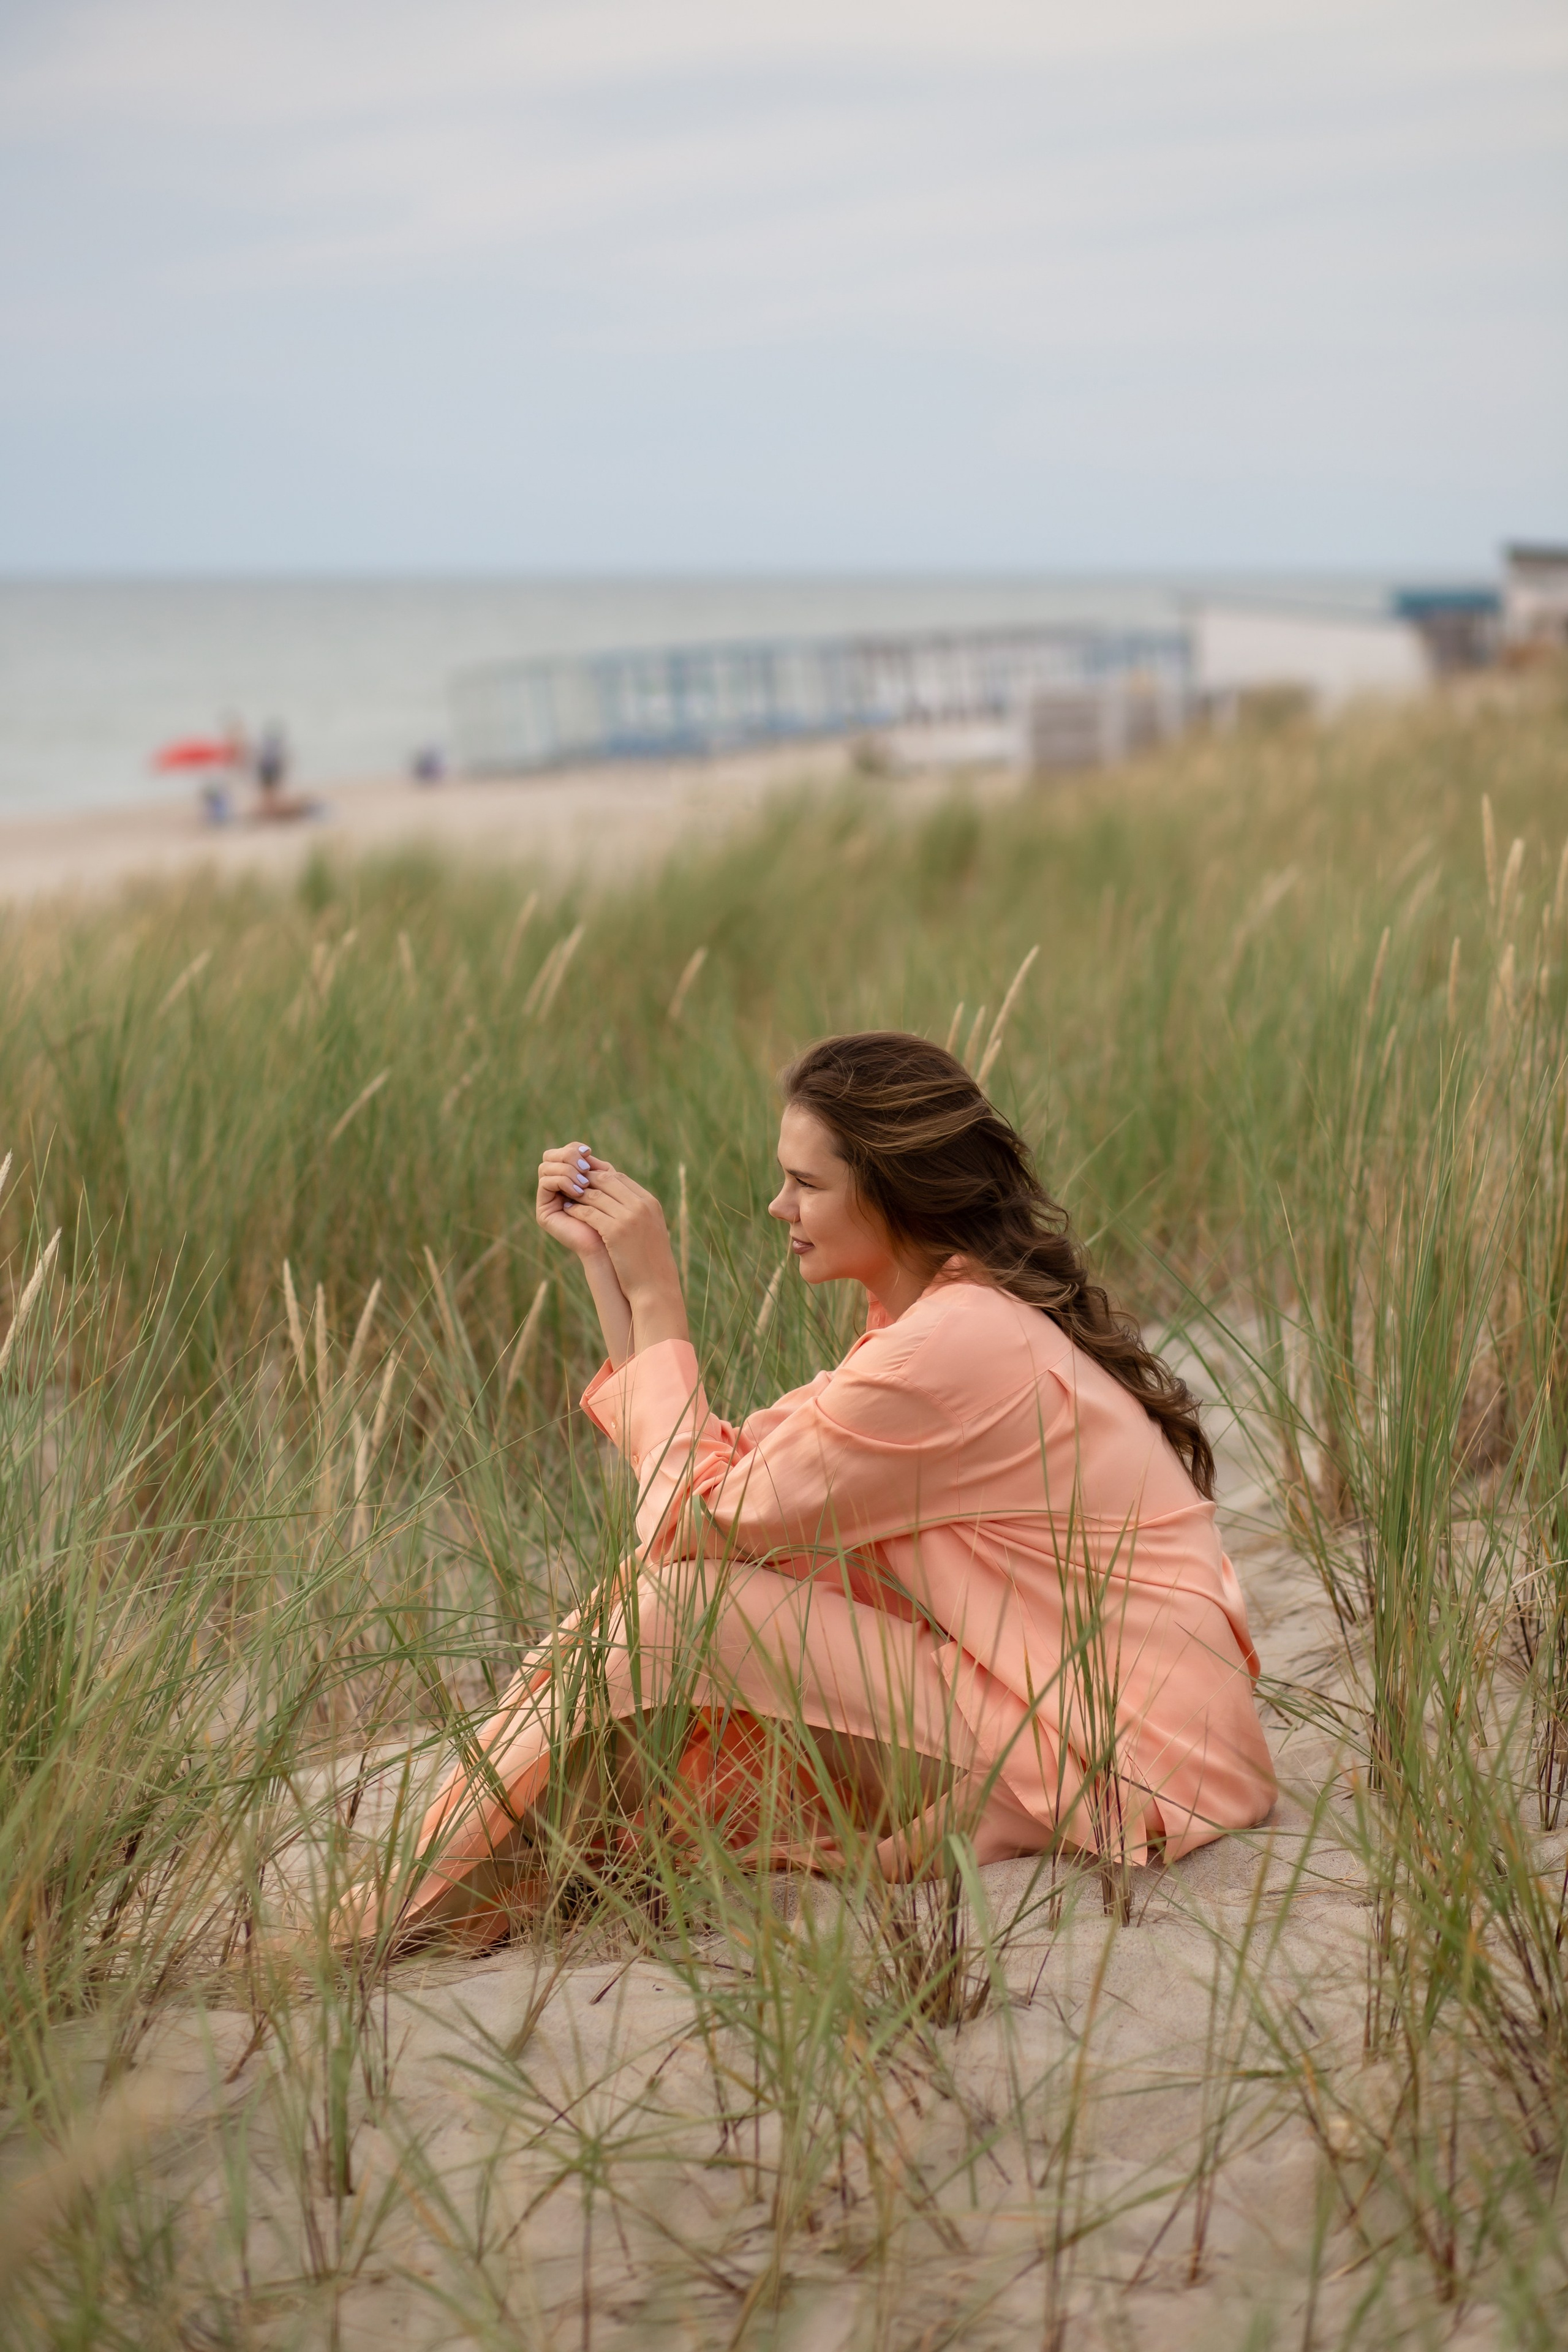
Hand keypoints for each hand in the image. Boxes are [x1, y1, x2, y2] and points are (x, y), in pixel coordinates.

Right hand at [536, 1142, 611, 1261]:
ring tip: (585, 1183)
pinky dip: (562, 1181)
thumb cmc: (615, 1216)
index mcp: (569, 1178)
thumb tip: (585, 1149)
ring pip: (546, 1167)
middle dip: (568, 1156)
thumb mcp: (608, 1186)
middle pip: (549, 1156)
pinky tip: (578, 1192)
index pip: (562, 1152)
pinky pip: (545, 1183)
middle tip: (585, 1167)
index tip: (589, 1152)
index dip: (574, 1148)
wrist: (612, 1246)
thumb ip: (596, 1168)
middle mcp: (555, 1188)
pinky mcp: (544, 1212)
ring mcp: (548, 1200)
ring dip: (567, 1170)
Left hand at [570, 1165, 689, 1352]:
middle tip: (570, 1183)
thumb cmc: (649, 1261)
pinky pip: (589, 1213)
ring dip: (578, 1194)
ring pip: (595, 1195)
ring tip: (566, 1195)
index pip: (620, 1177)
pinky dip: (576, 1210)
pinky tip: (568, 1211)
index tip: (585, 1180)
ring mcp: (629, 1217)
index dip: (600, 1176)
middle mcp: (641, 1206)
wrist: (655, 1286)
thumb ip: (636, 1211)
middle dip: (586, 1180)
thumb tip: (617, 1199)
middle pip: (607, 1180)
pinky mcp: (615, 1232)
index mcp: (650, 1203)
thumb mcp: (649, 1229)